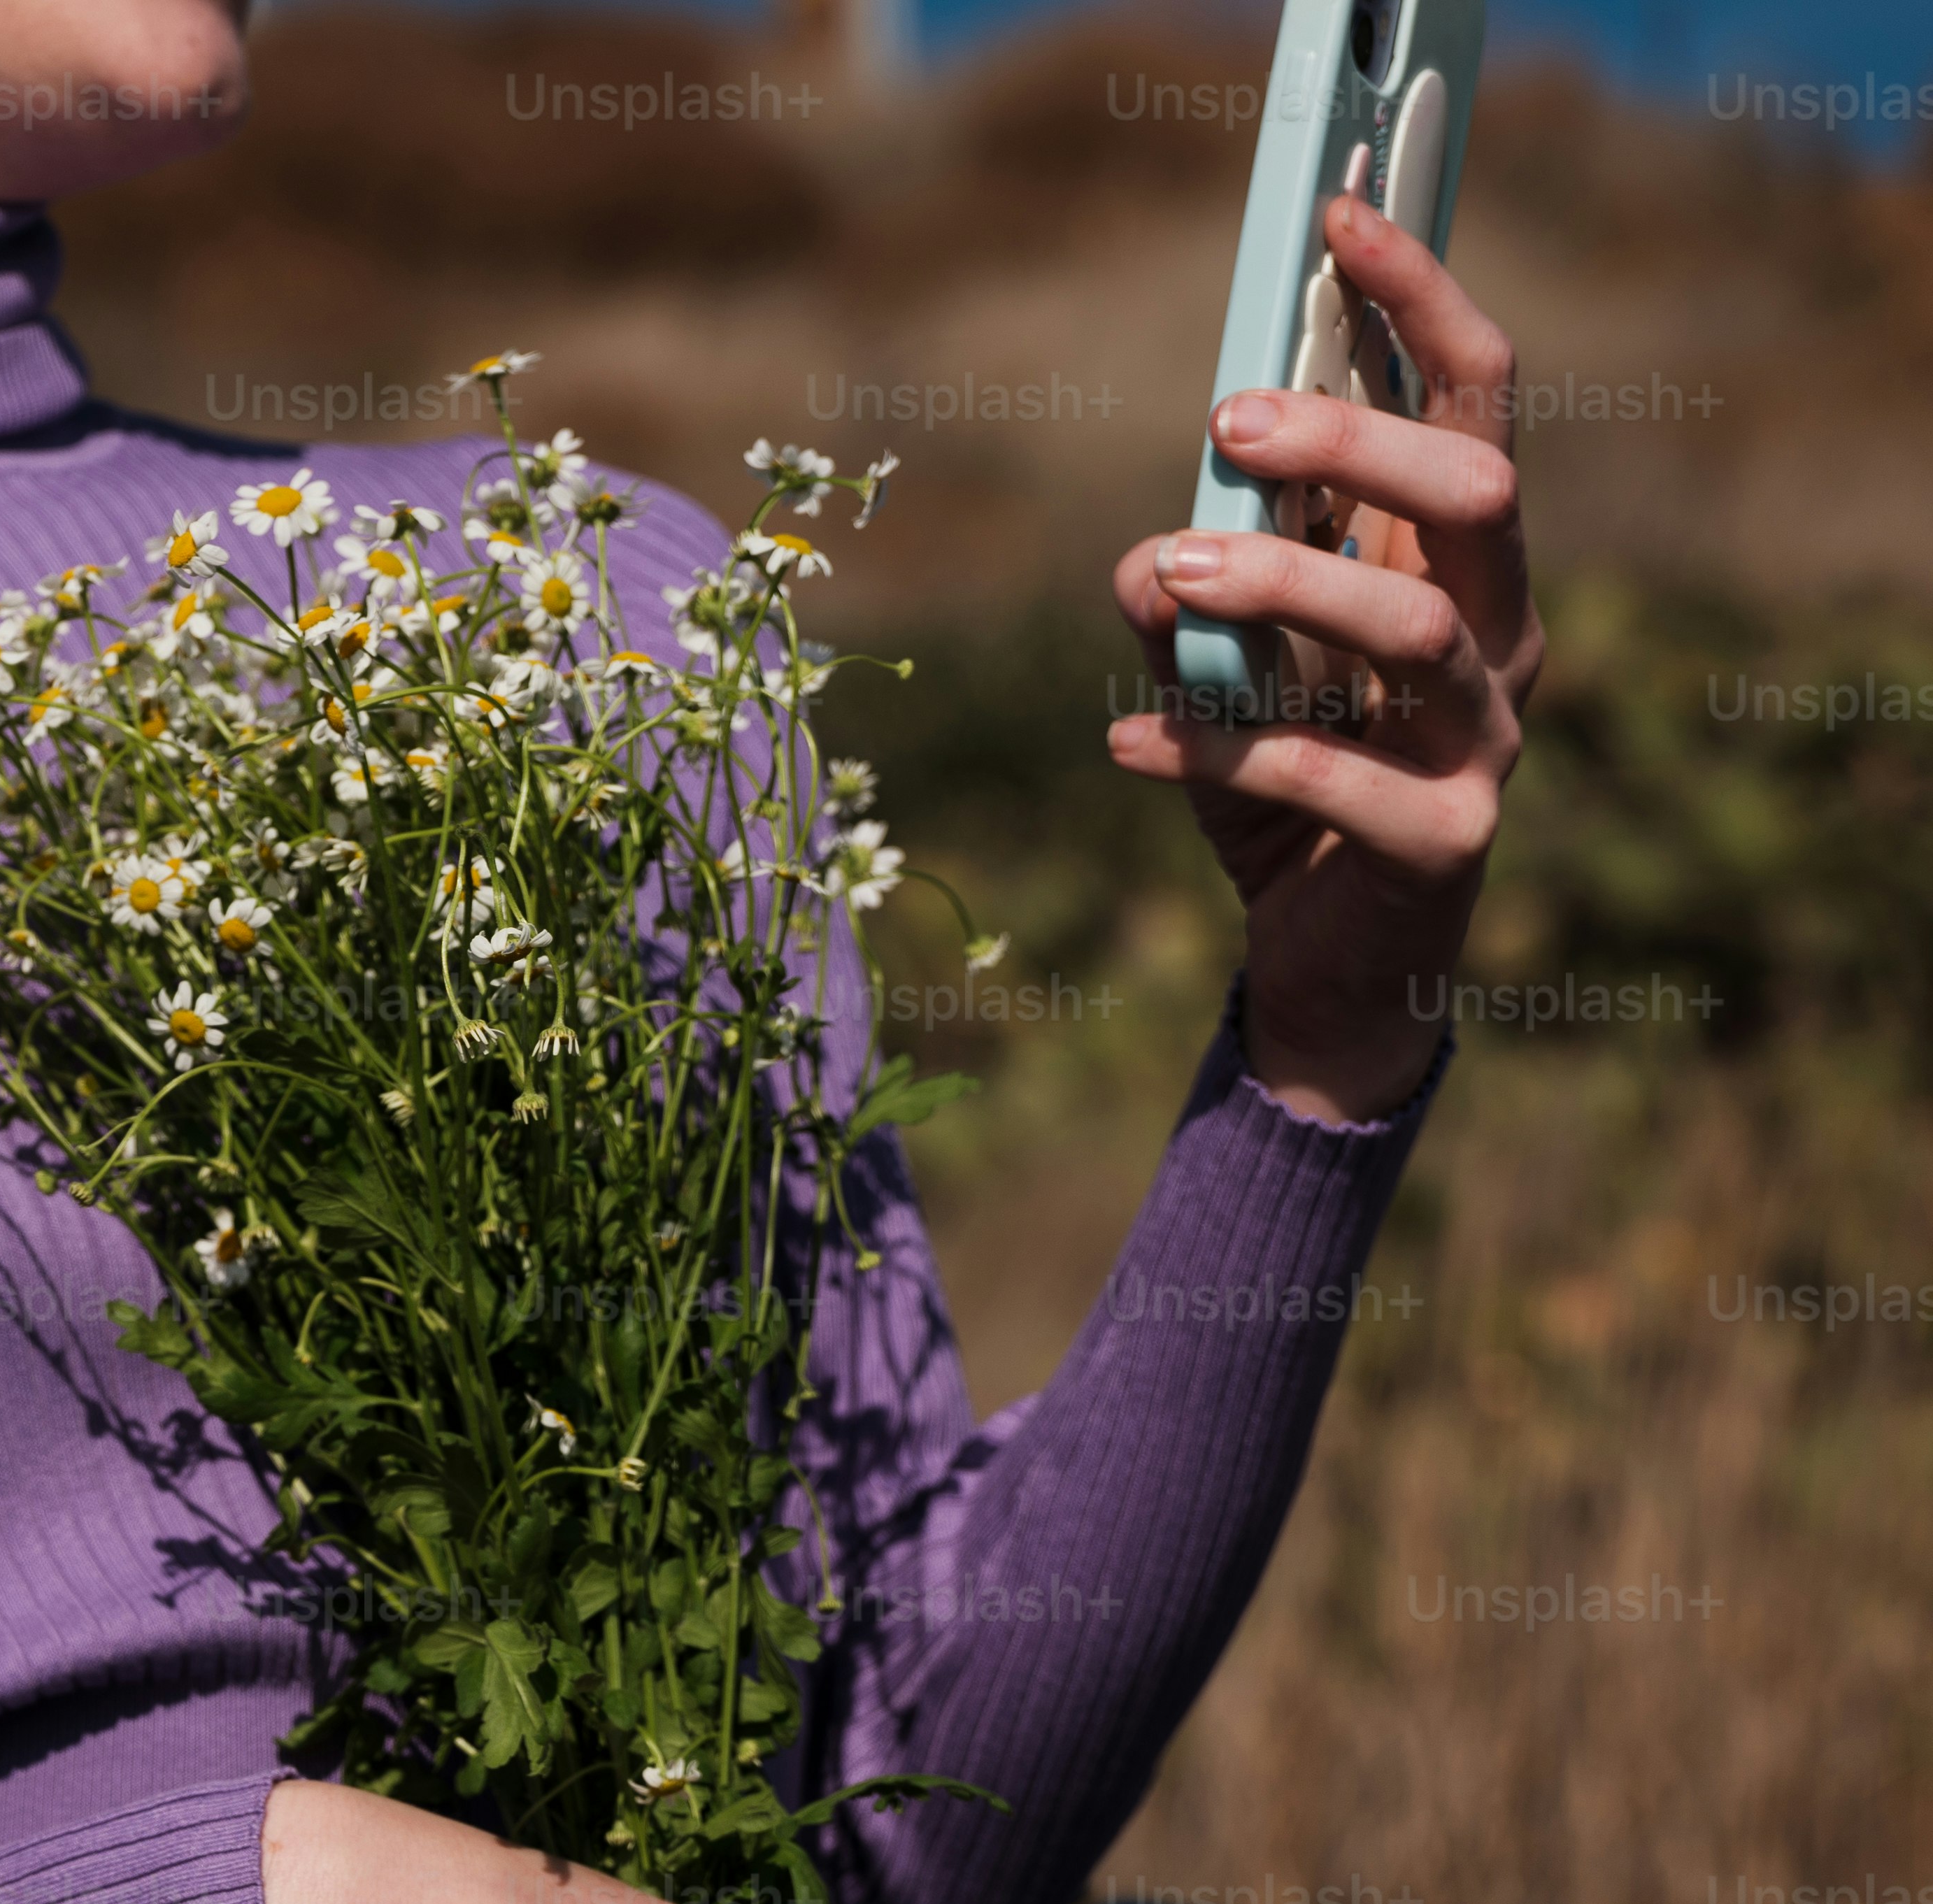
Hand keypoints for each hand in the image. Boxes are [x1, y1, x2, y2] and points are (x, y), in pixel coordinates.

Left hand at [1109, 191, 1538, 1125]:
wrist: (1324, 967)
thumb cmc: (1281, 794)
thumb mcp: (1218, 680)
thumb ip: (1187, 606)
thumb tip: (1144, 555)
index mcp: (1459, 568)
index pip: (1479, 400)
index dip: (1424, 300)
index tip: (1341, 217)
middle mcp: (1499, 635)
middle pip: (1481, 489)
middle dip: (1360, 440)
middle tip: (1226, 422)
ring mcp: (1485, 738)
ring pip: (1415, 624)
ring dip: (1281, 585)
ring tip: (1160, 574)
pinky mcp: (1444, 837)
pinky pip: (1337, 773)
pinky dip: (1218, 748)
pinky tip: (1125, 738)